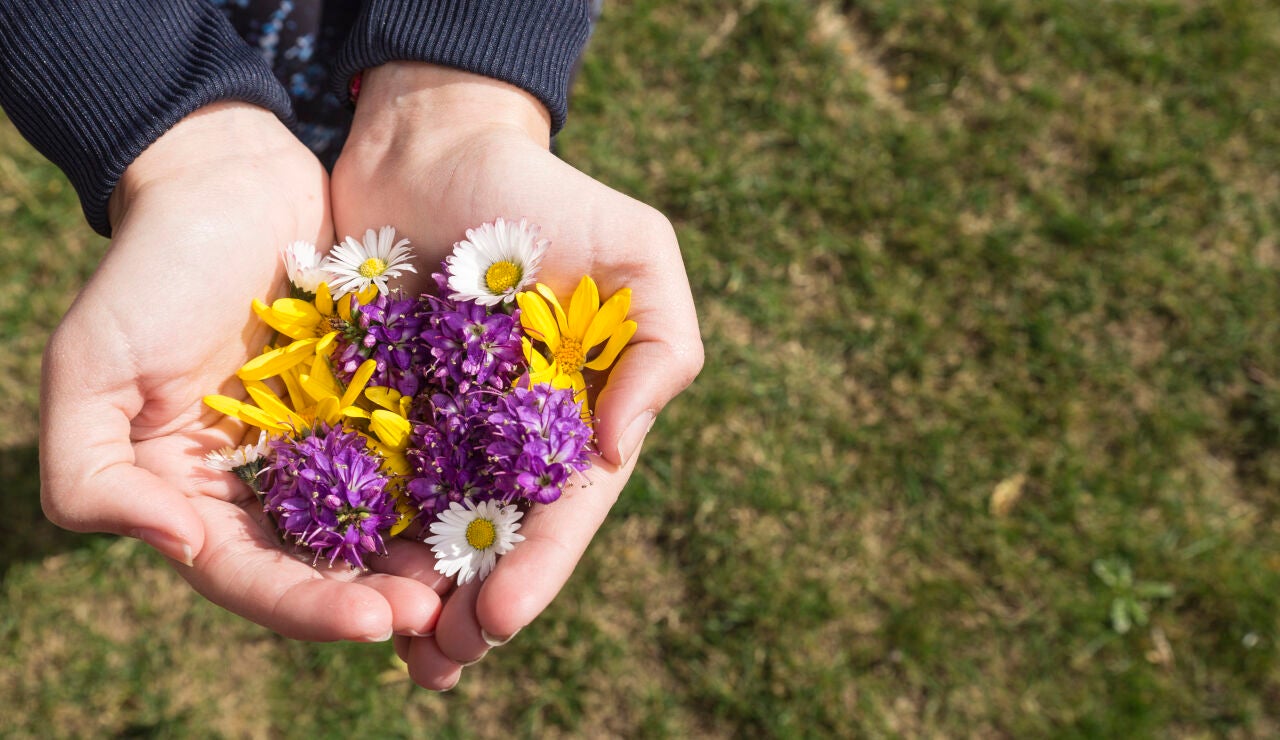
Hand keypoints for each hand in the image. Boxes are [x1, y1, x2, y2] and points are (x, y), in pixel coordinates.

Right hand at [40, 103, 440, 641]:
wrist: (230, 178)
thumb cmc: (153, 270)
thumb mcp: (90, 368)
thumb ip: (93, 475)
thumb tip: (176, 545)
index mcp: (198, 495)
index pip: (251, 577)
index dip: (308, 609)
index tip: (375, 623)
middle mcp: (270, 483)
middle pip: (327, 565)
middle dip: (382, 594)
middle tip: (443, 609)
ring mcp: (330, 443)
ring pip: (383, 520)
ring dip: (426, 553)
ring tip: (479, 569)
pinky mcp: (382, 400)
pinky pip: (420, 452)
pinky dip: (451, 481)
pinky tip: (496, 498)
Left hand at [331, 64, 703, 688]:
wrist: (435, 146)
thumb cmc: (544, 195)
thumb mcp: (636, 252)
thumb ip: (660, 346)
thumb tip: (616, 448)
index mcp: (574, 415)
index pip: (564, 508)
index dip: (539, 565)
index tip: (500, 613)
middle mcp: (508, 437)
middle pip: (496, 538)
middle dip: (473, 605)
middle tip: (442, 662)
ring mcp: (439, 429)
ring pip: (428, 530)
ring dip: (414, 596)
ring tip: (398, 656)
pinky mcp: (372, 410)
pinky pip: (361, 482)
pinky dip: (355, 536)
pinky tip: (335, 581)